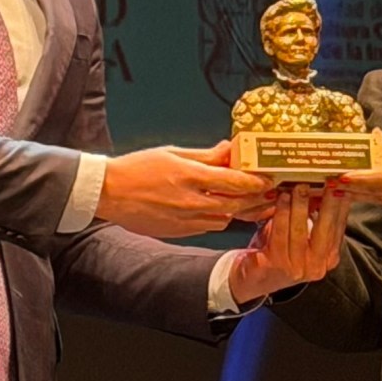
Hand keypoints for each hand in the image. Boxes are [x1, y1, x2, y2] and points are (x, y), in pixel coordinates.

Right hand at [97, 141, 274, 237]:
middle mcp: (190, 200)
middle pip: (236, 204)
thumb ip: (205, 155)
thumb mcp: (172, 153)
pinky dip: (221, 218)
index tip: (269, 179)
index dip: (256, 182)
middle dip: (258, 200)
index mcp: (189, 176)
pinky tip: (224, 210)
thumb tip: (229, 149)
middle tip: (271, 194)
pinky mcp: (180, 231)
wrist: (109, 193)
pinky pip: (209, 226)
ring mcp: (185, 219)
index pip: (234, 182)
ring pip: (225, 218)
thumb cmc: (138, 168)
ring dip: (241, 211)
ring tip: (254, 203)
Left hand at [227, 183, 351, 303]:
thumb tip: (326, 186)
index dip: (341, 205)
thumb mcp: (304, 235)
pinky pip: (280, 233)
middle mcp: (316, 266)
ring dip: (301, 205)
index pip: (339, 227)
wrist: (253, 277)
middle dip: (328, 203)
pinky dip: (281, 213)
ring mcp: (296, 267)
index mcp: (329, 258)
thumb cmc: (280, 249)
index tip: (342, 184)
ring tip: (300, 186)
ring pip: (301, 230)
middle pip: (326, 229)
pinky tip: (282, 198)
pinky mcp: (276, 264)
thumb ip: (316, 218)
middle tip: (328, 182)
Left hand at [339, 132, 381, 216]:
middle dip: (352, 189)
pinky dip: (378, 197)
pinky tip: (365, 192)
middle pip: (376, 193)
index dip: (359, 180)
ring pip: (381, 200)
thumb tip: (376, 136)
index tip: (341, 178)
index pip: (380, 179)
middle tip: (331, 184)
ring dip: (361, 194)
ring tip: (342, 188)